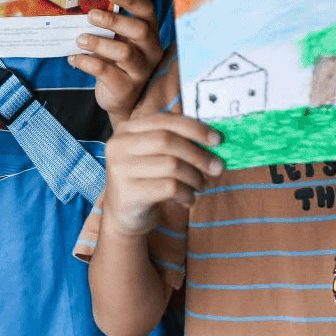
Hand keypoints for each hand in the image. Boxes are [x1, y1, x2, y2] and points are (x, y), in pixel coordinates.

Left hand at [69, 0, 165, 123]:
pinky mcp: (126, 88)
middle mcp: (151, 51)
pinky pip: (106, 72)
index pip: (147, 12)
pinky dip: (87, 63)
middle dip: (114, 20)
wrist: (121, 100)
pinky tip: (73, 58)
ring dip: (99, 43)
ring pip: (124, 52)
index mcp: (150, 34)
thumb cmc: (117, 63)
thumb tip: (83, 7)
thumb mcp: (118, 41)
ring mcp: (141, 71)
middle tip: (90, 15)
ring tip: (79, 39)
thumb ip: (109, 27)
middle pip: (140, 30)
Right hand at [103, 112, 223, 235]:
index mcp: (126, 130)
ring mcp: (120, 169)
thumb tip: (214, 138)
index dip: (194, 128)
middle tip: (217, 167)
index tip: (217, 139)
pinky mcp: (127, 193)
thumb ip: (176, 142)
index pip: (164, 120)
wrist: (125, 216)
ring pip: (171, 165)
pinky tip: (188, 199)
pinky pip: (169, 188)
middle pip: (167, 140)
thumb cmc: (147, 180)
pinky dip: (187, 193)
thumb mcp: (155, 156)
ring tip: (201, 185)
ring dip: (195, 177)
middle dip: (198, 154)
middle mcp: (118, 145)